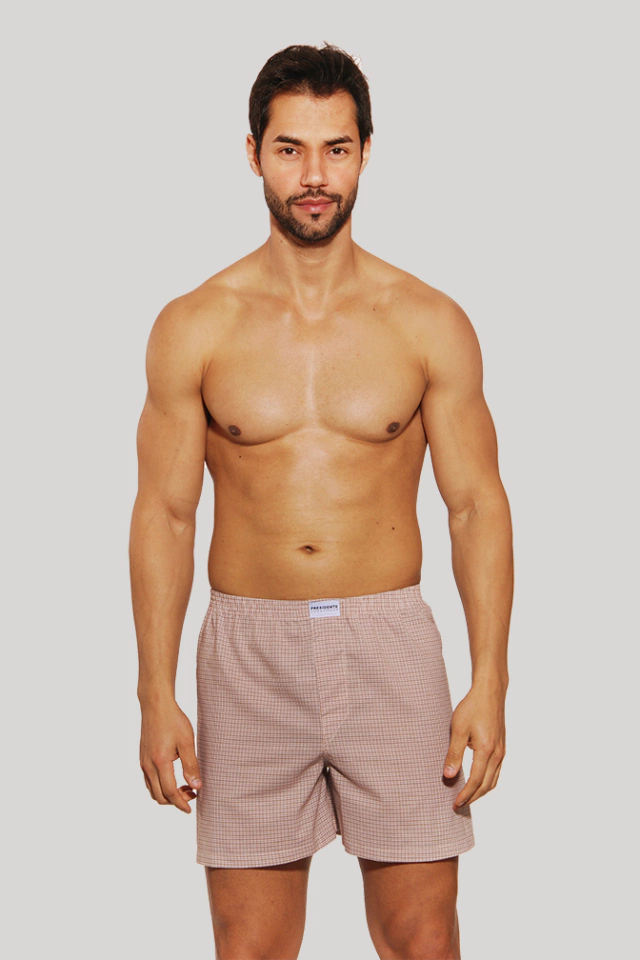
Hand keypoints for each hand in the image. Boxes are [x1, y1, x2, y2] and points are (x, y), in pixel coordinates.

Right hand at [139, 699, 201, 813]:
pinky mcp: (142, 758)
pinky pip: (149, 781)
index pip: (169, 792)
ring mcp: (143, 762)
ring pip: (152, 790)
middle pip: (159, 796)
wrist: (155, 705)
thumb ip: (191, 765)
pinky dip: (160, 786)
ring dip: (167, 794)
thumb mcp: (187, 742)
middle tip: (192, 794)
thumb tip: (197, 786)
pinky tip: (172, 778)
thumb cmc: (173, 720)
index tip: (191, 808)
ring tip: (184, 786)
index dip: (181, 803)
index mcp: (160, 762)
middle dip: (175, 801)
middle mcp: (148, 765)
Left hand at [443, 681, 505, 809]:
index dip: (466, 795)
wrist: (490, 692)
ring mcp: (502, 751)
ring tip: (467, 797)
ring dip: (481, 791)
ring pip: (494, 780)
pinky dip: (487, 781)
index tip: (455, 804)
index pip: (476, 781)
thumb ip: (454, 753)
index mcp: (486, 751)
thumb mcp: (458, 729)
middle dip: (473, 797)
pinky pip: (496, 771)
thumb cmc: (473, 707)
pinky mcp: (502, 747)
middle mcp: (497, 754)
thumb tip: (448, 775)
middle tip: (459, 805)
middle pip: (487, 785)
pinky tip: (478, 781)